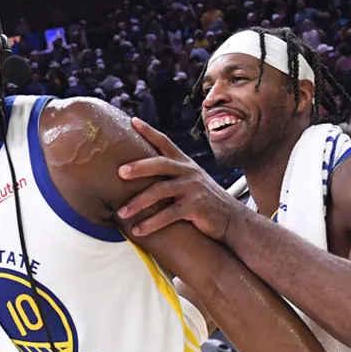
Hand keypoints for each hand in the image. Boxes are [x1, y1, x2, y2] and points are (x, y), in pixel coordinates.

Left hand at [118, 118, 245, 240]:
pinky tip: (138, 230)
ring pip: (161, 191)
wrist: (231, 218)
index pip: (165, 142)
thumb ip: (170, 176)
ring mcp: (193, 188)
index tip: (132, 121)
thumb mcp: (189, 182)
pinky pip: (169, 214)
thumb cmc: (202, 201)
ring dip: (139, 203)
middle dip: (139, 167)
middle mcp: (188, 171)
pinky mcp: (196, 206)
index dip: (149, 131)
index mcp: (184, 163)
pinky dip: (151, 223)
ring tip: (121, 213)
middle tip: (119, 172)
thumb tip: (138, 174)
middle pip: (160, 164)